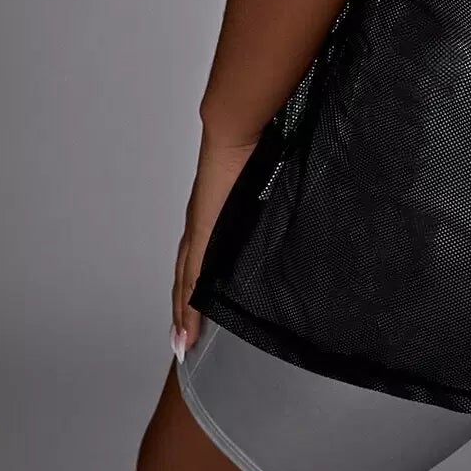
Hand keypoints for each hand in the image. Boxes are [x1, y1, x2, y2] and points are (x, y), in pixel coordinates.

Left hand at [171, 126, 259, 358]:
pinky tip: (188, 328)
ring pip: (185, 282)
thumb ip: (268, 192)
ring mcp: (199, 231)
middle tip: (182, 338)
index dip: (195, 283)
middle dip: (183, 306)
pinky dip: (189, 307)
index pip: (200, 255)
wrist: (237, 130)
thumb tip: (287, 192)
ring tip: (183, 340)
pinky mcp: (204, 235)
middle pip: (185, 275)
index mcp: (213, 212)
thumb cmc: (252, 144)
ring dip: (182, 312)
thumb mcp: (261, 178)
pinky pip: (193, 280)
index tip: (194, 308)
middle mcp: (200, 224)